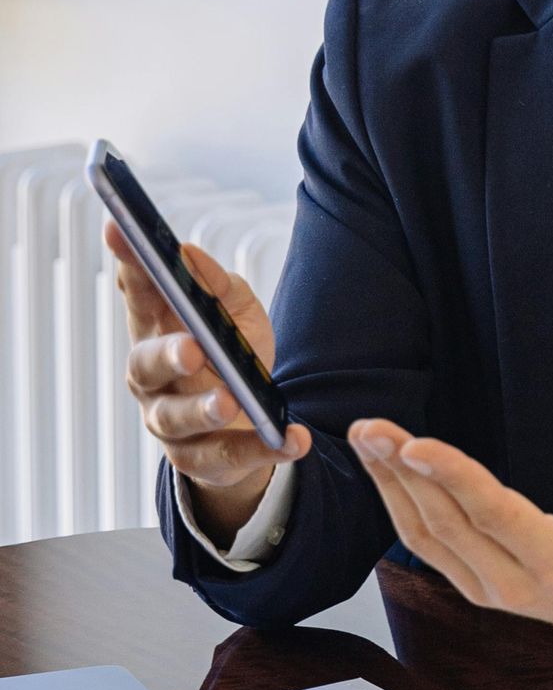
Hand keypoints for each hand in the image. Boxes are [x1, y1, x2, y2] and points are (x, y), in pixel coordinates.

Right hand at [107, 222, 307, 544]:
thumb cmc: (233, 356)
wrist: (250, 423)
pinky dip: (263, 451)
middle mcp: (151, 378)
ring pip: (176, 419)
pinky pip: (227, 457)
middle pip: (144, 365)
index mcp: (156, 331)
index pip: (138, 294)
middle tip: (192, 348)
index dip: (128, 264)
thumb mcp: (237, 314)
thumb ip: (218, 286)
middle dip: (167, 355)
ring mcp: (168, 422)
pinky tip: (295, 440)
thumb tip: (190, 254)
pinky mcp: (198, 460)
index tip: (120, 230)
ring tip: (230, 402)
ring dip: (204, 409)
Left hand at [348, 422, 552, 656]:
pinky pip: (423, 541)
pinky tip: (380, 464)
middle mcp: (512, 583)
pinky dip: (396, 500)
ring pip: (424, 534)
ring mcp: (485, 587)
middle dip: (404, 473)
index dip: (454, 479)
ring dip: (389, 484)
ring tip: (366, 435)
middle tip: (373, 427)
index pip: (496, 517)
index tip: (416, 445)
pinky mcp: (468, 580)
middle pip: (447, 524)